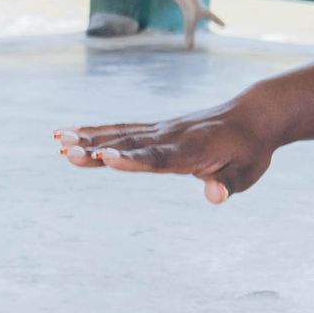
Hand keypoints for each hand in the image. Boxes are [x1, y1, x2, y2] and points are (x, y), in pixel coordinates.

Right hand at [52, 99, 275, 203]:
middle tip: (65, 150)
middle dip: (97, 148)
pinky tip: (73, 133)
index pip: (159, 157)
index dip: (133, 160)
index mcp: (194, 148)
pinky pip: (126, 129)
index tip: (106, 159)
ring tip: (58, 140)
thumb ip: (229, 185)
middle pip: (131, 142)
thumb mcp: (249, 172)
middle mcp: (174, 135)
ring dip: (90, 137)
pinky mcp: (159, 129)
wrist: (256, 115)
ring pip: (123, 133)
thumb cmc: (251, 150)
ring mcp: (165, 129)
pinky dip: (100, 131)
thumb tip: (216, 197)